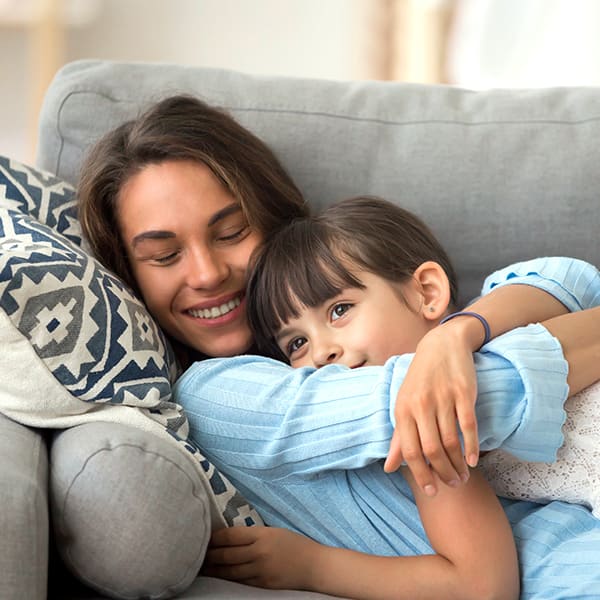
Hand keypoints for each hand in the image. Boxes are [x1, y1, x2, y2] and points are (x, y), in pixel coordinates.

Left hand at [203, 526, 318, 590]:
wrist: (315, 566)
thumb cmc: (295, 544)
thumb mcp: (274, 532)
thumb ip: (253, 534)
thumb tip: (229, 536)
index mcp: (262, 535)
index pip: (230, 536)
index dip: (214, 538)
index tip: (203, 536)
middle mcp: (258, 553)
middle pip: (226, 555)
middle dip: (209, 555)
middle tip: (194, 552)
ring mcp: (260, 571)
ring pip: (229, 571)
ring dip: (213, 569)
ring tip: (200, 567)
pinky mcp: (262, 585)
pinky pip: (239, 582)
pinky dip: (226, 578)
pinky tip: (217, 576)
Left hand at [384, 324, 478, 495]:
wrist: (442, 345)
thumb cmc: (420, 379)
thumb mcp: (405, 404)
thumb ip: (399, 437)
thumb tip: (389, 468)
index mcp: (403, 409)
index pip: (410, 450)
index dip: (421, 474)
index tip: (432, 491)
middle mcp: (421, 404)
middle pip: (432, 450)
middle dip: (443, 473)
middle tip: (452, 485)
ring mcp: (442, 398)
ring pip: (450, 441)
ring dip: (458, 464)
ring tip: (463, 476)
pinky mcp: (463, 392)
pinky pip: (468, 426)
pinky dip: (471, 447)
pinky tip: (473, 460)